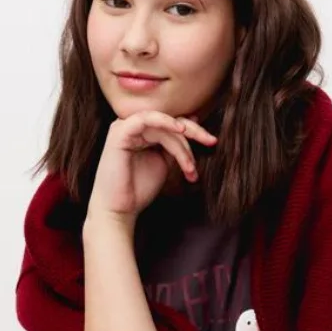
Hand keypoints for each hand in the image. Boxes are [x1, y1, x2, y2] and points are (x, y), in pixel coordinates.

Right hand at [86, 110, 217, 224]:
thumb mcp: (164, 163)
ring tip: (189, 165)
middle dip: (193, 131)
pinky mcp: (119, 133)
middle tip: (211, 141)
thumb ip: (175, 145)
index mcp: (142, 133)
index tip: (212, 143)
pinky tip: (179, 130)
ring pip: (162, 124)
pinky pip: (145, 119)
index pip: (171, 124)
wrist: (119, 211)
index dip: (194, 131)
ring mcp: (124, 128)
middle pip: (169, 120)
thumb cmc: (138, 190)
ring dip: (180, 144)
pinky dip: (164, 122)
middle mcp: (132, 127)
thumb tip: (192, 122)